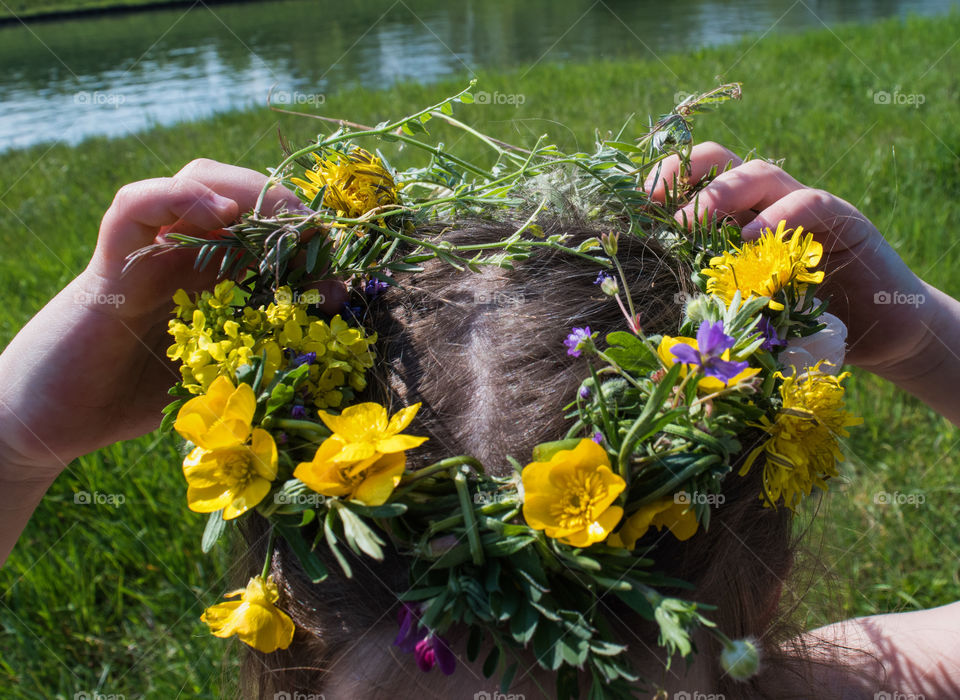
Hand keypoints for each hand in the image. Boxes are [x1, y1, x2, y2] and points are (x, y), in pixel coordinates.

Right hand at [0, 158, 344, 478]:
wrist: (51, 425)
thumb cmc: (133, 404)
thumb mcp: (216, 375)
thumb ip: (260, 352)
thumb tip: (324, 345)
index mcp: (213, 277)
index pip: (267, 232)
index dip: (309, 244)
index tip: (341, 280)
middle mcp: (183, 254)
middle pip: (243, 197)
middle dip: (291, 215)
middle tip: (324, 249)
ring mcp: (146, 251)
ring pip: (199, 183)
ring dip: (252, 194)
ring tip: (288, 225)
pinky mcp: (109, 261)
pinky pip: (137, 205)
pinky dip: (180, 197)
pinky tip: (222, 213)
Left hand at [645, 142, 933, 372]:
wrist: (876, 330)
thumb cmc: (796, 321)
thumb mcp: (740, 304)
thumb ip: (705, 290)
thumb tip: (643, 305)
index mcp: (735, 216)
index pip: (695, 177)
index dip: (663, 181)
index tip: (632, 205)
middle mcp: (765, 202)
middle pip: (721, 160)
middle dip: (682, 174)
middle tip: (654, 205)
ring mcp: (803, 206)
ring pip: (759, 173)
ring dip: (719, 194)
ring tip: (689, 225)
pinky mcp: (842, 221)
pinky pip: (807, 204)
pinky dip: (776, 218)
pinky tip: (751, 243)